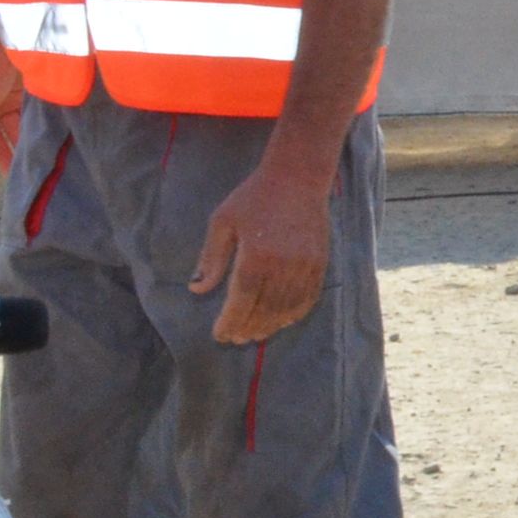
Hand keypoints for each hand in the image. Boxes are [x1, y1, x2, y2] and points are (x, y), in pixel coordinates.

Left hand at [188, 154, 337, 344]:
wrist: (297, 179)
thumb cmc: (254, 197)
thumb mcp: (222, 221)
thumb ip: (212, 258)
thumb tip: (197, 288)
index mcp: (256, 255)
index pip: (242, 300)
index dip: (230, 321)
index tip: (220, 335)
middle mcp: (283, 266)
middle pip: (265, 309)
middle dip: (248, 328)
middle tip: (235, 339)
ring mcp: (305, 267)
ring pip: (287, 308)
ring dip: (270, 326)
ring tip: (255, 334)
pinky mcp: (320, 264)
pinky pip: (308, 298)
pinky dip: (294, 314)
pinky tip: (281, 321)